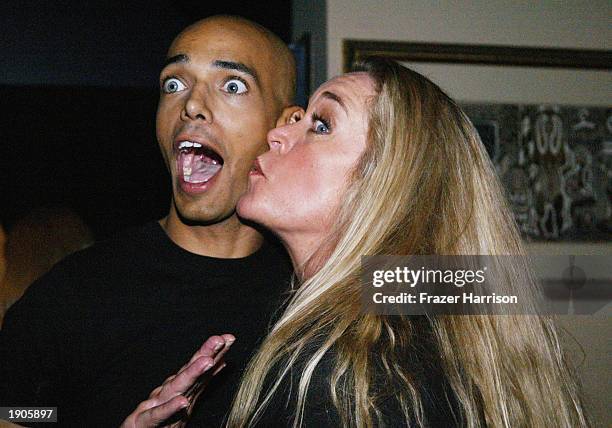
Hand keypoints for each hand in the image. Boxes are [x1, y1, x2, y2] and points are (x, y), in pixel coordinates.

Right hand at [120, 333, 234, 427]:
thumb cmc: (158, 416)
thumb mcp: (183, 396)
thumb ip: (201, 379)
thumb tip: (222, 362)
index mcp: (180, 387)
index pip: (199, 367)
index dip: (215, 353)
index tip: (229, 338)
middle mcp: (169, 392)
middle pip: (189, 371)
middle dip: (204, 354)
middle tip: (219, 340)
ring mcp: (156, 405)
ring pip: (176, 388)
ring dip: (191, 374)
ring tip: (207, 362)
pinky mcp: (144, 422)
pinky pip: (158, 415)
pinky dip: (170, 408)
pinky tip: (182, 402)